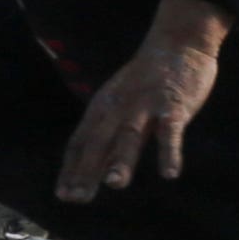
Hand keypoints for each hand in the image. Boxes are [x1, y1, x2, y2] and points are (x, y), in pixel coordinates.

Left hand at [56, 0, 231, 200]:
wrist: (176, 42)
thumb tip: (94, 167)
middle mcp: (118, 107)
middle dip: (86, 170)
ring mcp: (145, 106)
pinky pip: (170, 131)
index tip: (62, 194)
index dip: (71, 168)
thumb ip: (110, 133)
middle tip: (76, 197)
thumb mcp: (119, 102)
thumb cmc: (145, 79)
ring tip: (114, 184)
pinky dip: (169, 151)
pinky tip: (169, 173)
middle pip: (99, 142)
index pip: (81, 141)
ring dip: (122, 159)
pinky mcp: (173, 106)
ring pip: (130, 135)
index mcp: (102, 108)